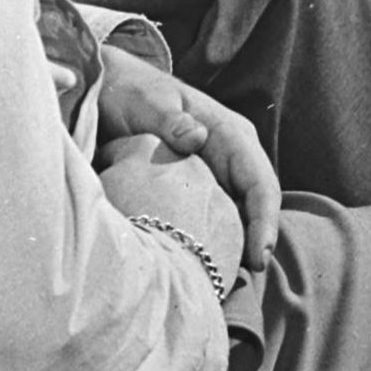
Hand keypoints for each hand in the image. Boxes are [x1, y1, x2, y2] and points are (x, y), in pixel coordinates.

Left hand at [85, 44, 277, 273]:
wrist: (107, 90)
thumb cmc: (129, 92)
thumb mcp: (148, 102)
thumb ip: (170, 120)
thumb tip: (196, 137)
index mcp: (230, 134)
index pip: (260, 183)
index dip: (263, 221)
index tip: (258, 255)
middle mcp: (231, 156)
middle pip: (255, 207)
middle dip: (255, 243)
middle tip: (244, 279)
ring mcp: (216, 172)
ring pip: (237, 215)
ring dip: (235, 246)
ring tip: (222, 280)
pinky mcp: (198, 185)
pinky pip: (214, 215)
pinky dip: (213, 238)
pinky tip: (200, 264)